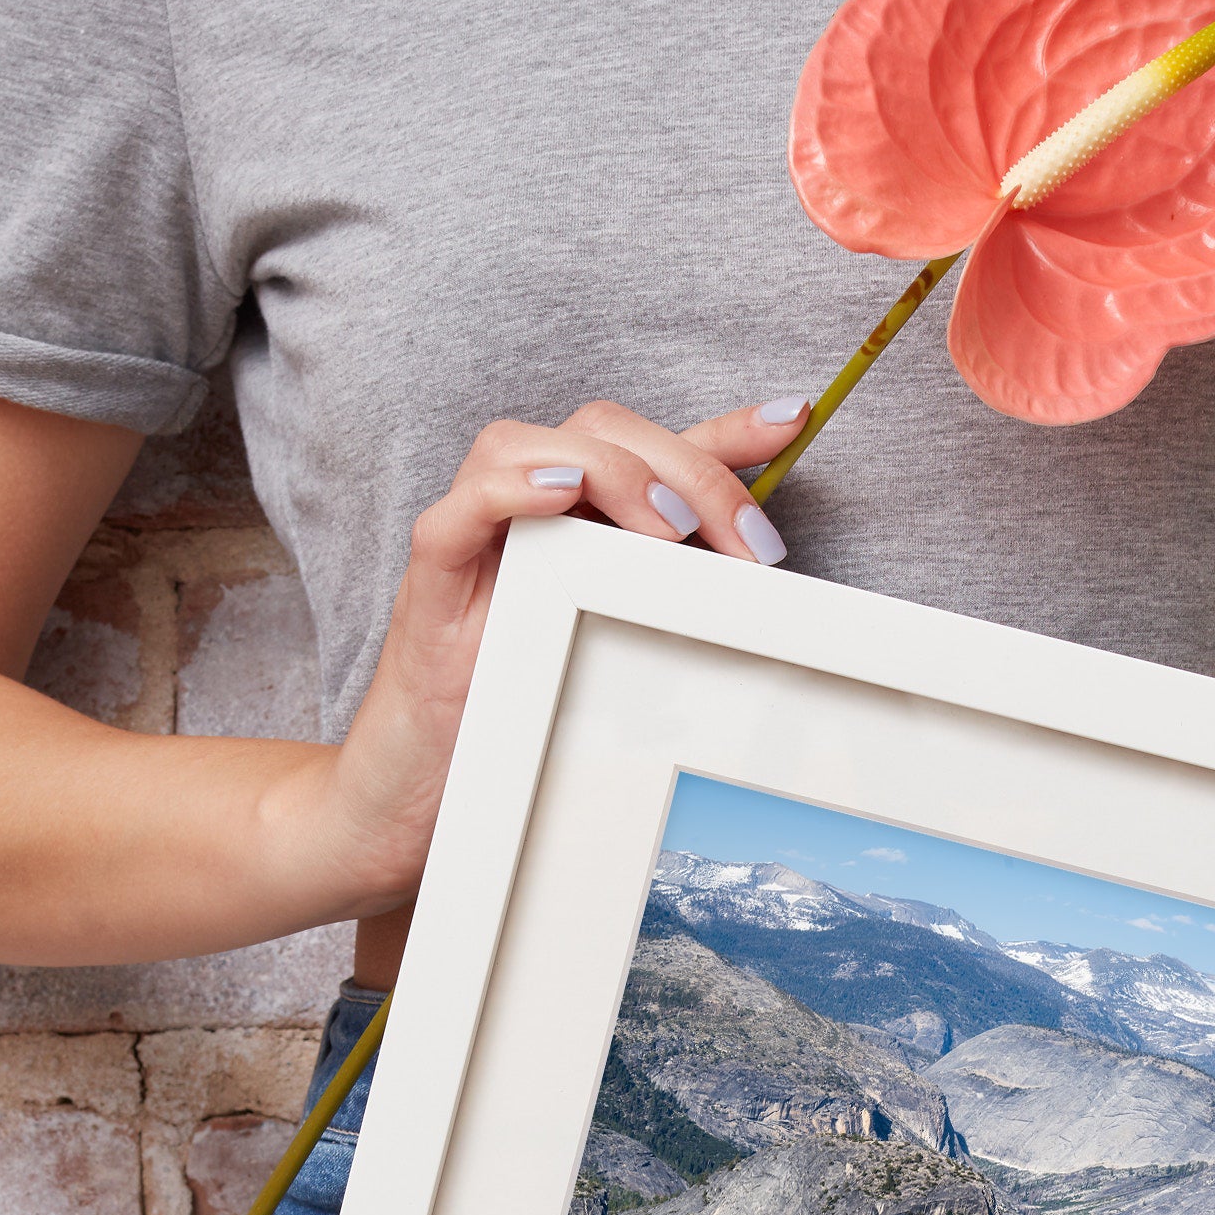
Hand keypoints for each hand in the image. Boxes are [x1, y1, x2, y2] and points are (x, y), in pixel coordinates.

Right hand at [260, 394, 809, 926]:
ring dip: (612, 471)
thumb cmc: (522, 722)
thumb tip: (763, 600)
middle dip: (691, 472)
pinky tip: (561, 494)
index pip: (654, 448)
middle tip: (747, 543)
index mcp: (580, 522)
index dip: (724, 429)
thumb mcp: (621, 660)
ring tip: (669, 527)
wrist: (421, 793)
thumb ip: (674, 611)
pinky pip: (461, 508)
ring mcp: (474, 539)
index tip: (793, 420)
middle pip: (603, 431)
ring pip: (527, 441)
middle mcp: (526, 512)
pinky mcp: (431, 581)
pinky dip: (510, 487)